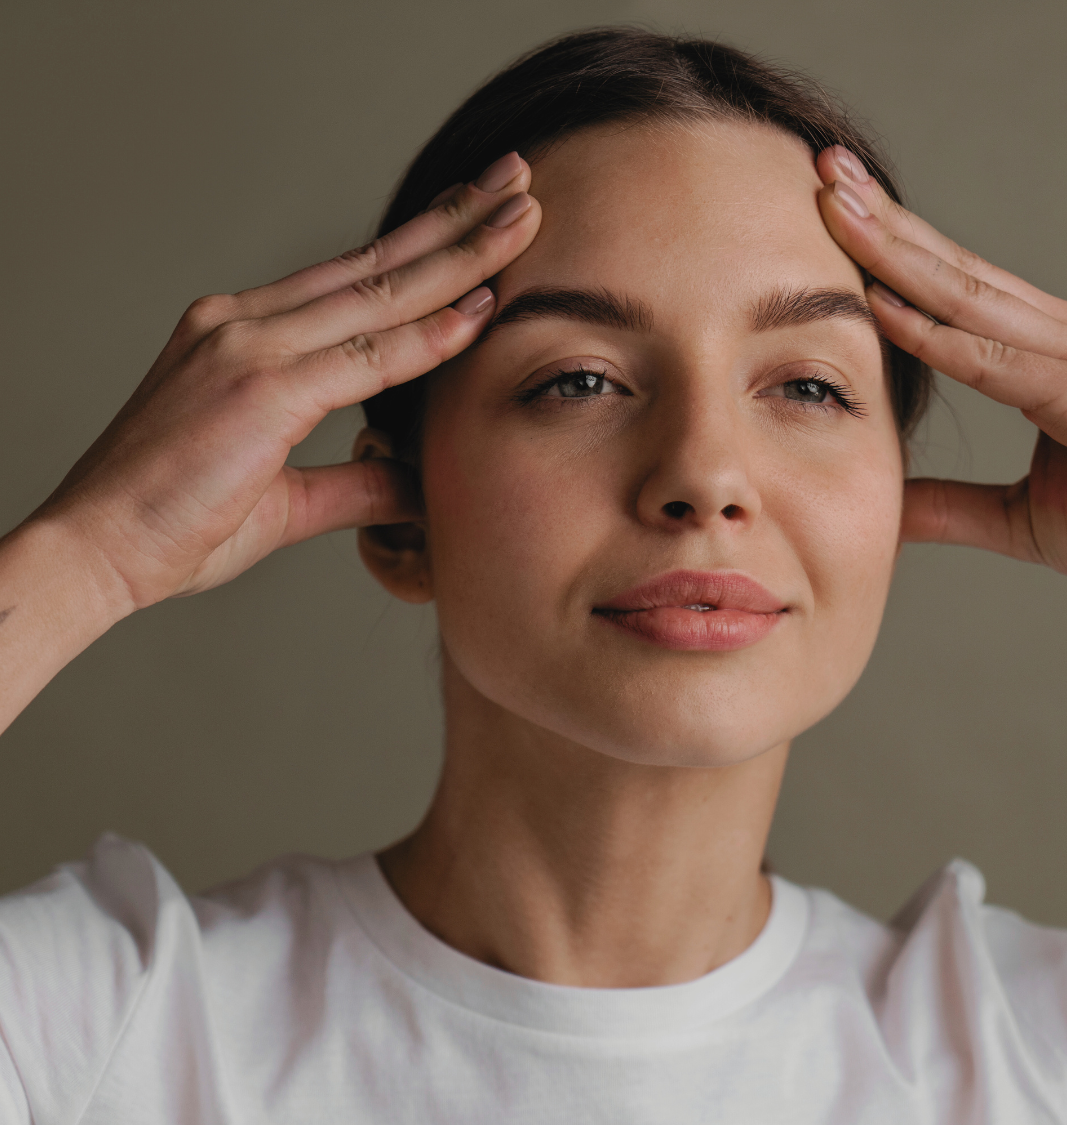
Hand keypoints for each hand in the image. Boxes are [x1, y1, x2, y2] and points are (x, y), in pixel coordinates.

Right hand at [29, 152, 539, 614]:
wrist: (97, 550)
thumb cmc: (175, 523)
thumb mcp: (287, 500)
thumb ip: (357, 484)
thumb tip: (417, 485)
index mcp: (242, 334)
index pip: (352, 279)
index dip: (423, 250)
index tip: (478, 226)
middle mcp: (243, 322)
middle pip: (374, 262)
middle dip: (454, 223)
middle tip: (518, 185)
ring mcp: (247, 345)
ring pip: (378, 292)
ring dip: (459, 257)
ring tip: (522, 220)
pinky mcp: (257, 385)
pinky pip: (363, 357)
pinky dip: (425, 337)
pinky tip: (479, 314)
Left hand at [816, 145, 1066, 605]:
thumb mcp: (1019, 518)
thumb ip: (950, 505)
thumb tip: (887, 501)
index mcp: (1051, 353)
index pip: (957, 289)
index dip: (894, 249)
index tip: (834, 211)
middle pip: (956, 270)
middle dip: (886, 219)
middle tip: (824, 166)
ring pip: (967, 297)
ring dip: (894, 251)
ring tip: (834, 205)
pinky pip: (991, 362)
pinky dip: (932, 334)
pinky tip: (878, 305)